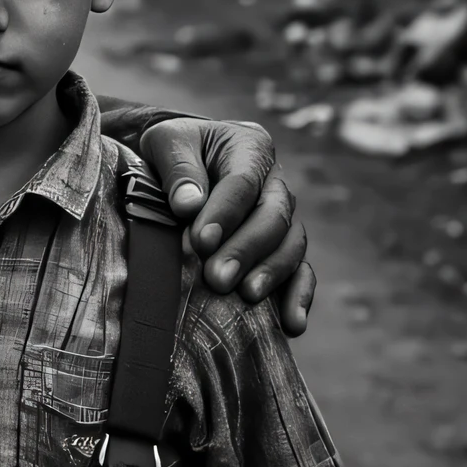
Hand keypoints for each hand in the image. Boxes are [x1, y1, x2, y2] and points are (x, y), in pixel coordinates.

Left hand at [136, 117, 314, 335]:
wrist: (182, 160)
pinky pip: (301, 270)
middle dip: (245, 249)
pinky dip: (300, 295)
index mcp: (250, 147)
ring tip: (248, 296)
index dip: (224, 213)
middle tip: (217, 278)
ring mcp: (284, 216)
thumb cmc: (173, 150)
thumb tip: (189, 205)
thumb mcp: (165, 142)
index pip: (242, 183)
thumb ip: (177, 167)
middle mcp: (275, 182)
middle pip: (273, 217)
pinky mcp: (283, 247)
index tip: (200, 241)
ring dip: (271, 273)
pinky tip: (292, 324)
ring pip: (292, 245)